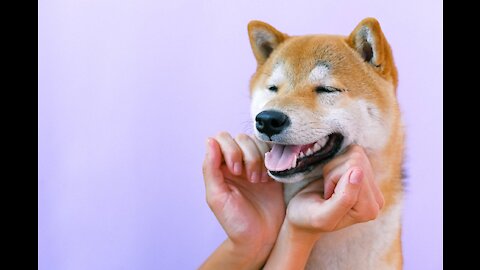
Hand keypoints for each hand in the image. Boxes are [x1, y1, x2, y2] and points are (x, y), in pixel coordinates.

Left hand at [202, 132, 284, 266]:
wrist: (262, 239)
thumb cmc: (236, 222)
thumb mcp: (217, 197)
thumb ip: (210, 169)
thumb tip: (209, 140)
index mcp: (220, 167)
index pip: (222, 139)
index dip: (230, 150)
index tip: (236, 171)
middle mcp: (237, 162)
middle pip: (241, 138)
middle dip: (248, 155)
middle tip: (251, 180)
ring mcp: (256, 164)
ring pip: (258, 142)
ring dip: (260, 159)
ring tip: (261, 182)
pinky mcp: (273, 169)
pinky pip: (274, 151)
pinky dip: (273, 160)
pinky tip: (271, 179)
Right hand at [286, 144, 383, 237]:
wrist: (302, 214)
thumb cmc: (308, 217)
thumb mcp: (322, 216)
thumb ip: (344, 199)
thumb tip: (359, 171)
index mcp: (369, 210)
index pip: (357, 172)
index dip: (334, 180)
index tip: (326, 198)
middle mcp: (376, 198)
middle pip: (358, 162)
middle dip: (334, 174)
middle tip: (327, 192)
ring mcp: (371, 184)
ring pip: (355, 155)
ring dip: (334, 169)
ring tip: (329, 187)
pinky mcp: (364, 171)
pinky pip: (353, 151)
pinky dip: (336, 162)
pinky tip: (333, 179)